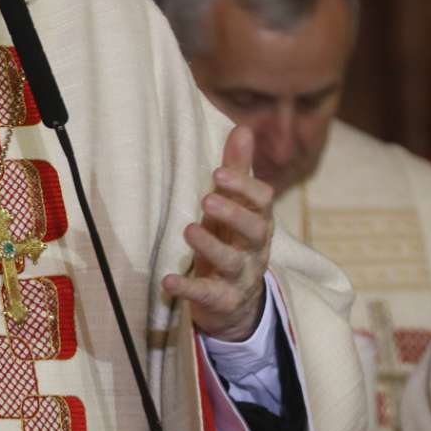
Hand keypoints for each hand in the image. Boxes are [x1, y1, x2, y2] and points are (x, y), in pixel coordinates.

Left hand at [162, 124, 273, 341]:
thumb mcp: (236, 207)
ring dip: (210, 246)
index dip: (244, 187)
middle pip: (255, 230)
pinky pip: (208, 295)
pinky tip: (168, 281)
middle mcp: (254, 249)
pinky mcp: (223, 301)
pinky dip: (188, 288)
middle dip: (233, 214)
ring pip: (232, 262)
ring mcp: (241, 276)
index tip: (218, 173)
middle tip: (207, 199)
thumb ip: (237, 171)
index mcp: (258, 221)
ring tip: (189, 229)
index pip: (262, 202)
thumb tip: (243, 128)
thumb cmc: (233, 241)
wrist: (237, 302)